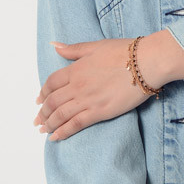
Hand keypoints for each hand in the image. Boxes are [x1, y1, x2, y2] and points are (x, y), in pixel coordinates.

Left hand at [33, 38, 147, 140]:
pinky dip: (63, 132)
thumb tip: (54, 46)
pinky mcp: (100, 112)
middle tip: (38, 120)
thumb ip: (73, 49)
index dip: (43, 93)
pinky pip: (76, 124)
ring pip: (60, 115)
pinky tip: (55, 137)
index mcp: (76, 69)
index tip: (39, 100)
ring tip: (43, 130)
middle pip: (52, 102)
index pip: (51, 83)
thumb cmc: (124, 51)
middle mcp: (77, 85)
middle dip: (43, 112)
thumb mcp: (95, 46)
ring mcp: (88, 100)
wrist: (146, 63)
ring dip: (49, 124)